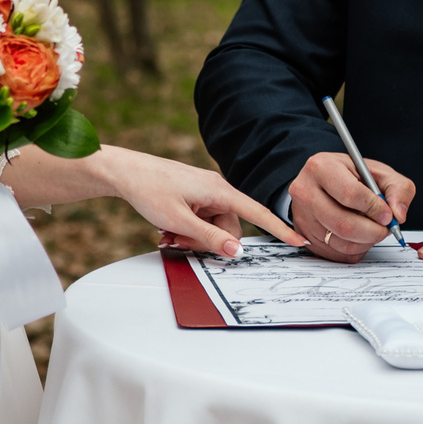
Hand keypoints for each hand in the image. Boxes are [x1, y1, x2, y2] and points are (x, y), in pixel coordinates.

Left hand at [101, 147, 302, 259]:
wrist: (124, 172)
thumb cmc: (149, 190)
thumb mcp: (179, 221)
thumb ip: (209, 238)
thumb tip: (237, 251)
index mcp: (219, 191)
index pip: (257, 213)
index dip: (279, 229)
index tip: (298, 240)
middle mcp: (216, 189)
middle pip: (228, 228)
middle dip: (206, 242)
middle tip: (178, 243)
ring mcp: (204, 192)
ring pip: (212, 227)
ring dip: (192, 238)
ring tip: (168, 236)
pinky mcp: (193, 195)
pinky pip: (200, 219)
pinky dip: (186, 229)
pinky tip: (167, 231)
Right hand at [288, 151, 415, 262]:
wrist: (325, 183)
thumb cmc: (352, 176)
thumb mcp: (379, 172)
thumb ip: (398, 189)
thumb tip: (398, 215)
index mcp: (321, 167)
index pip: (350, 194)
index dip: (375, 208)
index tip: (387, 214)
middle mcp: (305, 192)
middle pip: (343, 224)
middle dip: (373, 231)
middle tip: (385, 228)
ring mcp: (301, 216)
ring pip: (340, 242)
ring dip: (366, 242)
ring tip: (373, 229)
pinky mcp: (304, 235)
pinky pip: (336, 253)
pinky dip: (355, 248)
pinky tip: (359, 235)